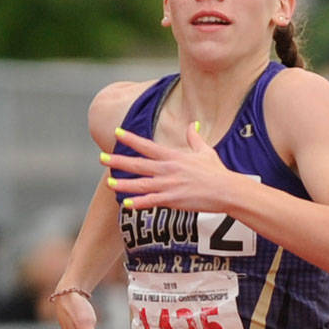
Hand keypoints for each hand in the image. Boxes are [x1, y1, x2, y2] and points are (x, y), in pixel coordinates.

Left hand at [101, 123, 230, 214]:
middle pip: (138, 164)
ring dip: (123, 184)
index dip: (131, 139)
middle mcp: (168, 169)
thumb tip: (192, 125)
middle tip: (101, 157)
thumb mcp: (205, 151)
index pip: (148, 146)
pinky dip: (139, 203)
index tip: (117, 132)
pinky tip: (126, 204)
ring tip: (109, 182)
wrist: (227, 190)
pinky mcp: (173, 200)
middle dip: (118, 160)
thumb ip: (194, 138)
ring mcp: (169, 185)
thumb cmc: (217, 172)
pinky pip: (152, 202)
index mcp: (173, 156)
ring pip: (141, 184)